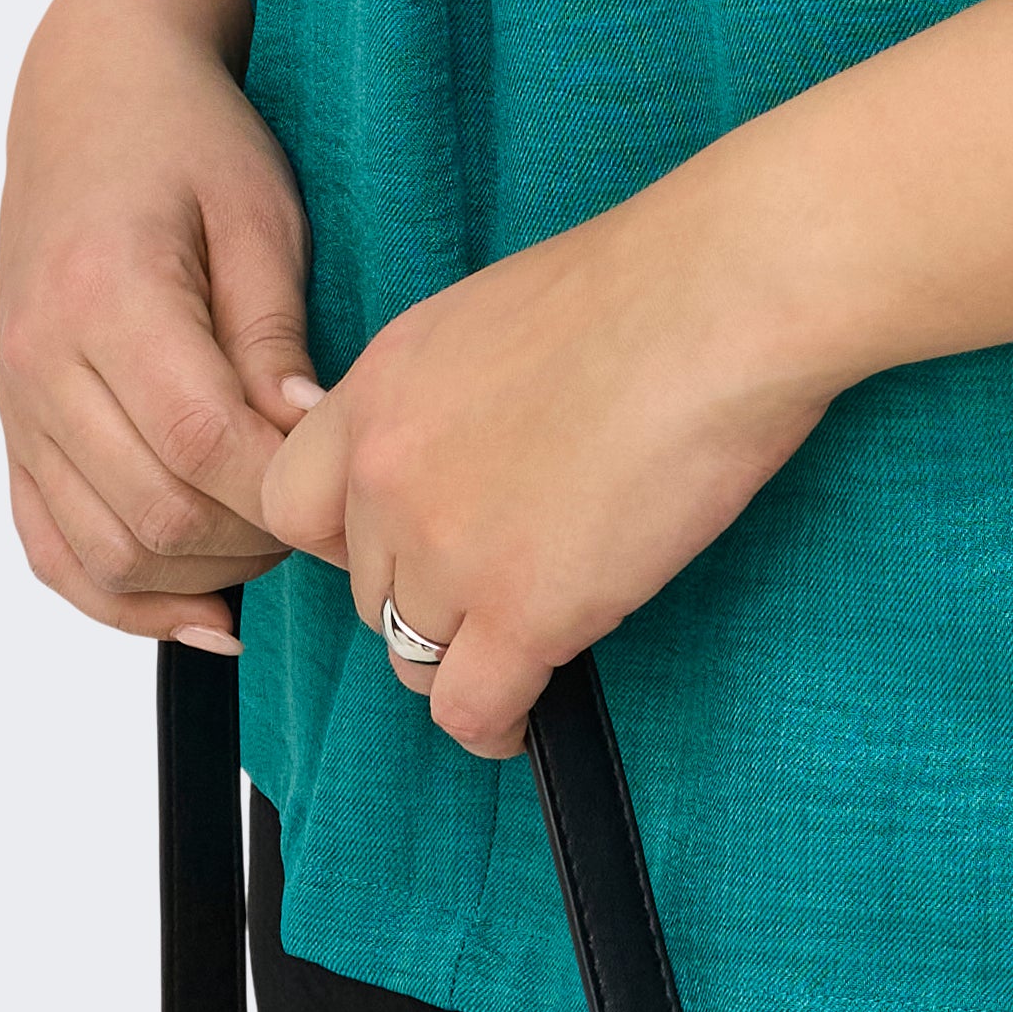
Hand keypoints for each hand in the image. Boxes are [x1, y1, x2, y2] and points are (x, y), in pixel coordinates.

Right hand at [0, 0, 320, 652]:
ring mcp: (14, 403)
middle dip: (253, 539)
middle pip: (151, 512)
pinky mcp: (13, 428)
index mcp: (105, 295)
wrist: (89, 96)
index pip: (199, 440)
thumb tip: (306, 437)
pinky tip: (200, 609)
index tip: (356, 497)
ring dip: (199, 578)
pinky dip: (120, 597)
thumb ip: (273, 328)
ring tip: (277, 547)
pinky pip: (50, 548)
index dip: (283, 492)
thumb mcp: (259, 208)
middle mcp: (40, 362)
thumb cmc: (188, 138)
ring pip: (101, 550)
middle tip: (329, 519)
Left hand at [258, 167, 841, 757]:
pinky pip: (469, 709)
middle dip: (425, 595)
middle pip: (366, 588)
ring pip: (411, 655)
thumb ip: (448, 392)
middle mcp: (388, 470)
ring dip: (463, 657)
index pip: (295, 506)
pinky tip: (522, 720)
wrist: (717, 298)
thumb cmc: (649, 285)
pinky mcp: (520, 609)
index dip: (352, 539)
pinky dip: (494, 726)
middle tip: (499, 582)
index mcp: (381, 387)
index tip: (405, 545)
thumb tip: (468, 444)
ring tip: (518, 649)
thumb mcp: (498, 314)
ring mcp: (446, 546)